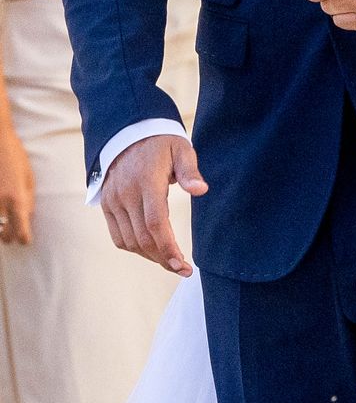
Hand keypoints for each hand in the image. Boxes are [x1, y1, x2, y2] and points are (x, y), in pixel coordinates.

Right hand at [0, 124, 34, 245]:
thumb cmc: (15, 157)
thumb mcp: (28, 177)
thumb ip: (28, 200)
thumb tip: (27, 217)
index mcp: (17, 199)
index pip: (20, 232)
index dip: (23, 238)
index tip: (25, 240)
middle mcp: (0, 203)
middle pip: (3, 235)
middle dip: (8, 236)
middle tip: (11, 234)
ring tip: (2, 227)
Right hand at [101, 134, 206, 274]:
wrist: (128, 132)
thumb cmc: (161, 143)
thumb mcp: (181, 149)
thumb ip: (190, 171)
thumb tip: (201, 190)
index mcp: (147, 181)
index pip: (155, 223)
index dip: (168, 248)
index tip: (183, 265)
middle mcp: (126, 193)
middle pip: (143, 238)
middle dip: (163, 259)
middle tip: (182, 269)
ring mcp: (113, 200)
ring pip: (129, 241)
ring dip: (150, 256)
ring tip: (169, 262)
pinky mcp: (107, 204)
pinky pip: (118, 236)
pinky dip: (133, 248)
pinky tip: (151, 251)